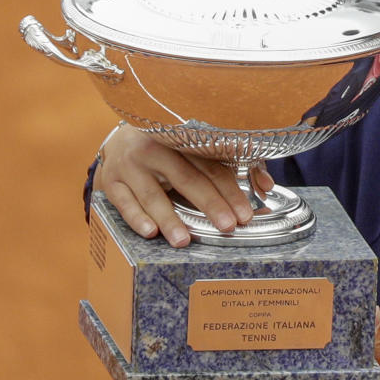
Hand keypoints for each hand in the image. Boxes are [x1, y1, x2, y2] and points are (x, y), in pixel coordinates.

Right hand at [92, 124, 273, 246]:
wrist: (119, 140)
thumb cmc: (172, 149)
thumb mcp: (201, 151)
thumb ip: (237, 165)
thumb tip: (267, 186)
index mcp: (184, 140)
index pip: (213, 167)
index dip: (231, 191)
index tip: (245, 215)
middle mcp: (158, 149)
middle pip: (188, 179)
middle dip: (210, 205)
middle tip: (227, 227)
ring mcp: (131, 165)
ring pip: (153, 194)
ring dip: (170, 219)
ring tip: (185, 240)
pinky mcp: (111, 181)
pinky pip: (123, 202)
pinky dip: (136, 218)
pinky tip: (150, 232)